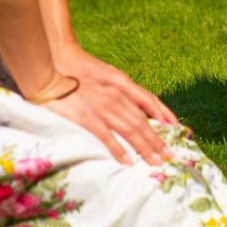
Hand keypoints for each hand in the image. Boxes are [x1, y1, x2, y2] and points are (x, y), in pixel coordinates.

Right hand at [38, 45, 176, 164]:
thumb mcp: (104, 73)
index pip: (149, 101)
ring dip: (145, 148)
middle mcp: (116, 95)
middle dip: (158, 140)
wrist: (51, 64)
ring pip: (130, 130)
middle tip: (169, 155)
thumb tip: (132, 105)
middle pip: (142, 121)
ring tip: (156, 161)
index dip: (164, 115)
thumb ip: (119, 87)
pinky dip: (119, 150)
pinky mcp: (86, 117)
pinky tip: (127, 161)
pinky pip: (107, 137)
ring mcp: (102, 106)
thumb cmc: (76, 68)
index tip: (176, 128)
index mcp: (121, 83)